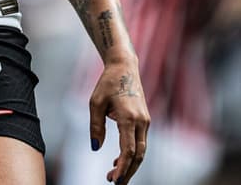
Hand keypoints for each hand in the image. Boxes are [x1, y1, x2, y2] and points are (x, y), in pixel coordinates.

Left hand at [89, 59, 150, 182]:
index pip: (128, 150)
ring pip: (141, 151)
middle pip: (138, 155)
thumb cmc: (108, 83)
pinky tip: (119, 161)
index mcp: (128, 117)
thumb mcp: (95, 103)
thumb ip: (96, 126)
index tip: (114, 180)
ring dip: (130, 165)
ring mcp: (145, 121)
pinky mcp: (144, 120)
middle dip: (128, 172)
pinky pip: (140, 142)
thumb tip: (95, 148)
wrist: (124, 67)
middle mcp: (141, 121)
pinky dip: (132, 154)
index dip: (123, 168)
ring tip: (114, 176)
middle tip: (114, 183)